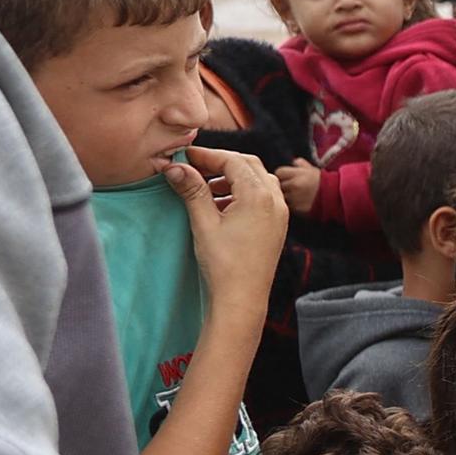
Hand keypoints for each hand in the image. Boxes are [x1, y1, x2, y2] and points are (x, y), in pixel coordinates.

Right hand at [169, 146, 289, 312]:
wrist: (243, 298)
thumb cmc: (224, 263)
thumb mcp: (204, 223)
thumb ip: (192, 191)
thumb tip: (175, 167)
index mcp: (259, 196)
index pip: (233, 161)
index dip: (208, 156)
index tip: (185, 157)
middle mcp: (275, 200)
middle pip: (249, 165)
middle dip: (221, 162)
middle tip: (195, 167)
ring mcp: (280, 213)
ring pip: (258, 180)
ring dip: (233, 177)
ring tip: (206, 188)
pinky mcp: (277, 226)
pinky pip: (263, 197)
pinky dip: (243, 192)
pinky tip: (221, 205)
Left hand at [274, 160, 322, 215]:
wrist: (335, 197)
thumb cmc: (323, 182)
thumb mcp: (313, 170)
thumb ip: (301, 165)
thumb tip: (295, 162)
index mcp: (297, 174)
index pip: (279, 172)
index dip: (281, 175)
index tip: (285, 178)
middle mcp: (294, 185)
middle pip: (279, 185)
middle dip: (282, 186)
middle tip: (289, 188)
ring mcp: (295, 197)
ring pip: (282, 197)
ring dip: (285, 197)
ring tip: (293, 196)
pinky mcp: (297, 209)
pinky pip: (288, 207)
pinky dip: (291, 205)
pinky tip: (298, 203)